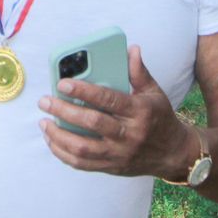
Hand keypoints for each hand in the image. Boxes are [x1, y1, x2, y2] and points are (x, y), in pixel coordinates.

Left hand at [38, 46, 194, 179]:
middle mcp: (128, 134)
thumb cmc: (160, 119)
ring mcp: (119, 154)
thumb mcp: (155, 93)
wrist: (173, 154)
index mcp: (139, 112)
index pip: (108, 99)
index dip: (83, 91)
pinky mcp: (111, 167)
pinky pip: (82, 164)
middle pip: (91, 123)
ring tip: (44, 122)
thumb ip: (139, 72)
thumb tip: (131, 49)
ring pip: (82, 148)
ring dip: (58, 136)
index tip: (62, 83)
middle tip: (45, 101)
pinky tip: (52, 141)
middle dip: (64, 111)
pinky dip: (63, 153)